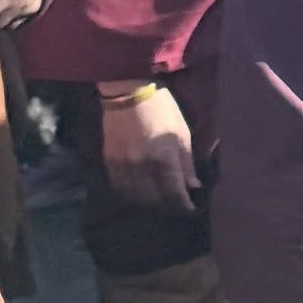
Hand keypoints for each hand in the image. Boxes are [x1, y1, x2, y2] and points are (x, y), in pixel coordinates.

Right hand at [101, 82, 198, 212]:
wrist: (129, 92)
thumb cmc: (163, 110)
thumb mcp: (182, 133)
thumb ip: (187, 163)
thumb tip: (193, 187)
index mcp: (164, 158)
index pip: (174, 194)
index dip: (183, 206)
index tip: (190, 210)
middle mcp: (142, 166)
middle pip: (155, 200)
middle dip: (168, 207)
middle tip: (176, 207)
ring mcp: (123, 165)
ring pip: (136, 197)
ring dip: (149, 203)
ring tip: (159, 202)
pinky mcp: (109, 161)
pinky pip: (119, 187)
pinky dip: (131, 194)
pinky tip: (139, 192)